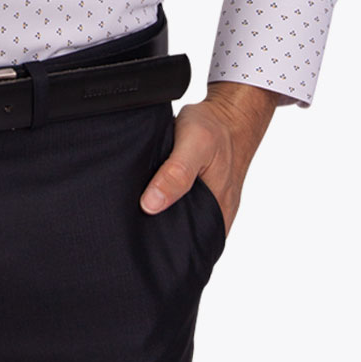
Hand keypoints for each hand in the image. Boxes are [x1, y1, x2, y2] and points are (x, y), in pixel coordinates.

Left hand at [138, 81, 284, 237]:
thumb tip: (150, 205)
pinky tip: (150, 196)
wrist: (230, 114)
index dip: (162, 247)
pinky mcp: (201, 196)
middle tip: (130, 225)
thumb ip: (176, 174)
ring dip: (160, 218)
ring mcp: (209, 207)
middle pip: (181, 238)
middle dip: (157, 236)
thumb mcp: (194, 144)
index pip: (187, 247)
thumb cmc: (215, 128)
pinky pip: (180, 209)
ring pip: (179, 223)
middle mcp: (215, 216)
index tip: (136, 240)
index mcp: (217, 213)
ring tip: (136, 212)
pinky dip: (165, 204)